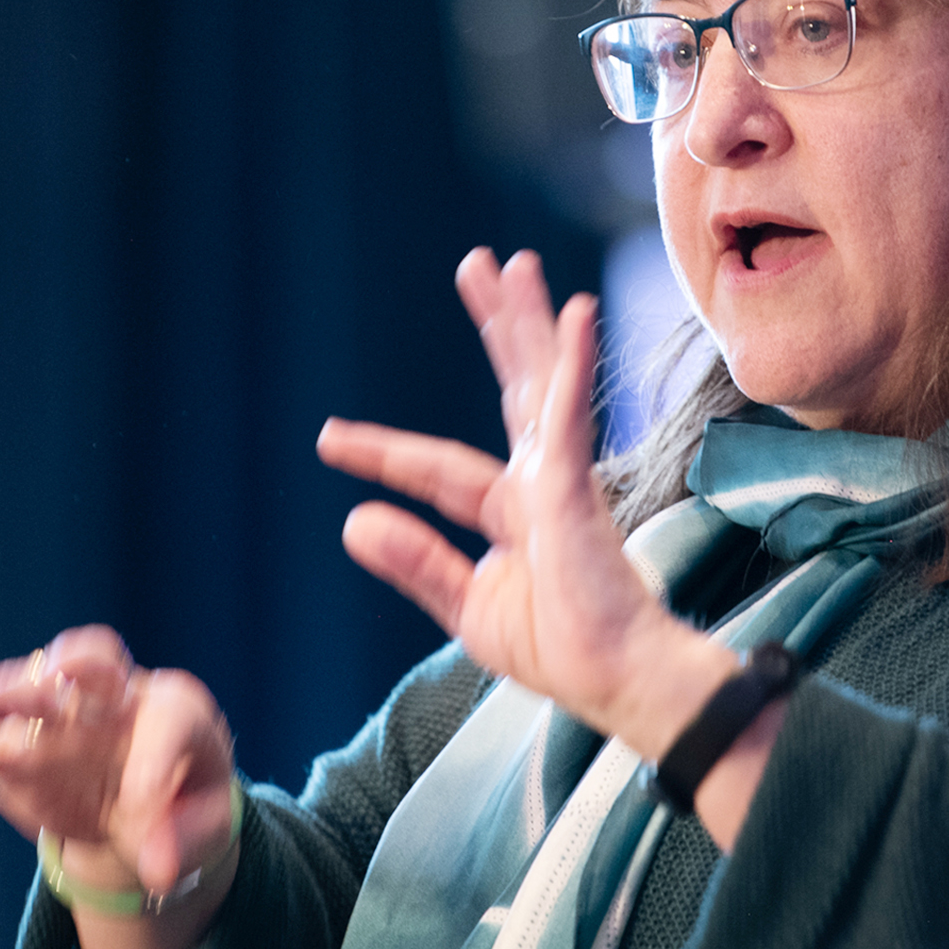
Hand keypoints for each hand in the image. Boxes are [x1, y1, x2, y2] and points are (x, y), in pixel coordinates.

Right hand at [0, 626, 236, 894]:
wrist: (148, 802)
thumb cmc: (186, 801)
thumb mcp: (208, 827)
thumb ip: (182, 844)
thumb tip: (157, 870)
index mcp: (174, 710)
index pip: (168, 719)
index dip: (153, 760)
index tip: (139, 805)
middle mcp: (115, 697)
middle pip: (92, 662)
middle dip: (69, 673)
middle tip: (51, 698)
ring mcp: (63, 716)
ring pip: (27, 687)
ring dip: (0, 701)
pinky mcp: (23, 743)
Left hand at [317, 248, 725, 763]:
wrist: (622, 683)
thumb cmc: (564, 650)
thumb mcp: (468, 607)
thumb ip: (416, 561)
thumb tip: (351, 521)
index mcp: (514, 513)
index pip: (436, 467)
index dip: (381, 451)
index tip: (326, 437)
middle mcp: (541, 482)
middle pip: (512, 389)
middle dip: (497, 327)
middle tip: (476, 265)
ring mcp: (563, 480)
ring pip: (540, 383)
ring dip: (526, 322)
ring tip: (511, 265)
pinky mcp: (579, 488)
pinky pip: (569, 416)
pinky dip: (571, 365)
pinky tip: (574, 316)